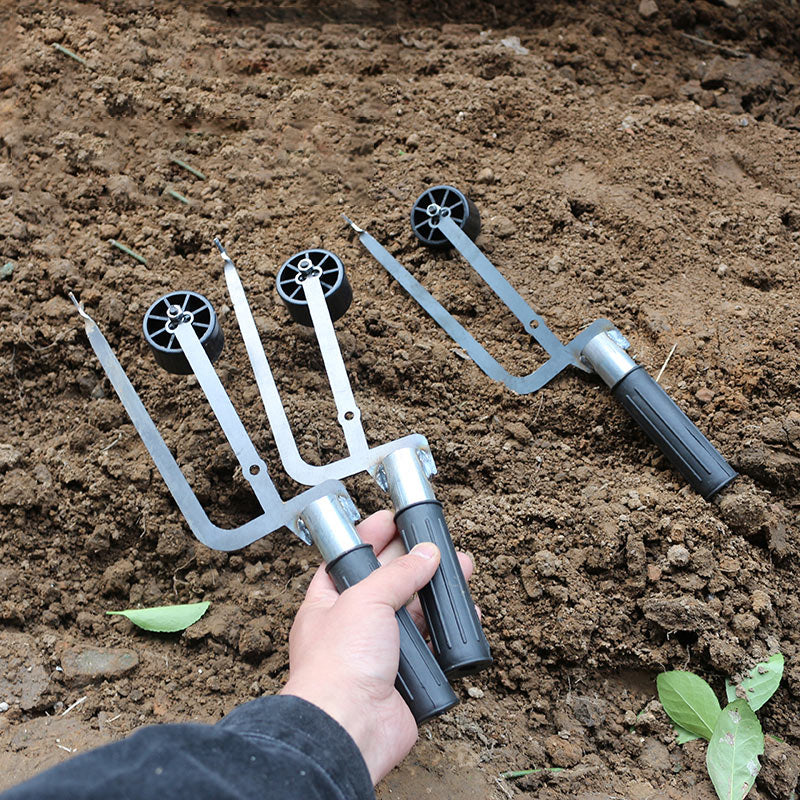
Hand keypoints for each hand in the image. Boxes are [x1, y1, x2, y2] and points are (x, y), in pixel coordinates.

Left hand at [280, 509, 473, 782]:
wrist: (349, 728)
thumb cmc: (337, 666)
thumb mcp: (365, 600)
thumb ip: (398, 574)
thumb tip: (424, 554)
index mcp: (329, 603)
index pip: (350, 559)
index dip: (371, 538)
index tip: (392, 520)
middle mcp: (353, 627)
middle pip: (389, 584)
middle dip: (415, 563)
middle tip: (438, 544)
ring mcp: (379, 653)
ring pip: (414, 615)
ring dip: (437, 594)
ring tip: (462, 571)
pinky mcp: (405, 678)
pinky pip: (432, 649)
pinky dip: (449, 633)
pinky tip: (464, 617)